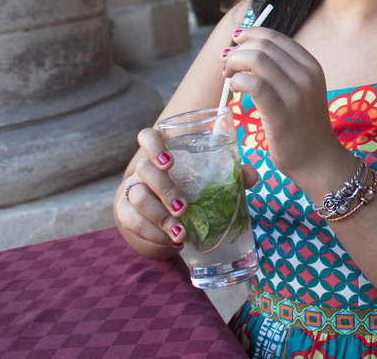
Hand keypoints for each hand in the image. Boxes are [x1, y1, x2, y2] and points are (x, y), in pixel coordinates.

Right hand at [115, 129, 259, 253]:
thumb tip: (251, 176)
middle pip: (145, 170)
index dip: (154, 146)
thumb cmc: (191, 189)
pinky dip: (153, 233)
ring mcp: (131, 189)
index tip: (169, 162)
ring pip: (138, 197)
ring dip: (160, 217)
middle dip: (165, 190)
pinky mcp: (125, 212)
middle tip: (183, 209)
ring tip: (181, 234)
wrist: (166, 217)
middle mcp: (143, 168)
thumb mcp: (210, 180)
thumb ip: (231, 174)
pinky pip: (132, 221)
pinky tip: (171, 241)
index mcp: (163, 152)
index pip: (148, 137)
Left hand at [222, 27, 335, 178]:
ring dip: (234, 63)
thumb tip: (250, 52)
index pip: (275, 37)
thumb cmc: (303, 126)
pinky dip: (237, 81)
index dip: (250, 34)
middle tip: (226, 65)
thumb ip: (284, 71)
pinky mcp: (281, 113)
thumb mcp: (302, 90)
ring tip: (228, 76)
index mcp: (311, 66)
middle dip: (238, 50)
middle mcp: (306, 75)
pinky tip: (234, 89)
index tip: (236, 43)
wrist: (318, 159)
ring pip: (256, 60)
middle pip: (263, 46)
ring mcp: (296, 94)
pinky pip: (253, 84)